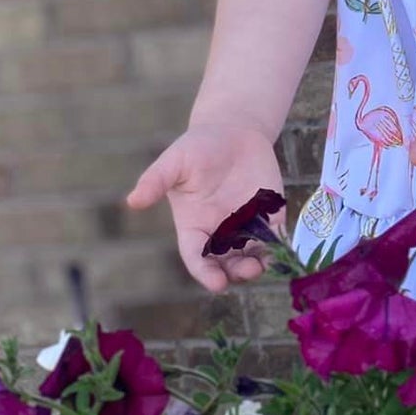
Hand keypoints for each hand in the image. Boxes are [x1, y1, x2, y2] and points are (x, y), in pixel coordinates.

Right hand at [125, 121, 285, 295]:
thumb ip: (156, 181)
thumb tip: (132, 200)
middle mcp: (220, 233)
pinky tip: (284, 250)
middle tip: (248, 271)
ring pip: (252, 256)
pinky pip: (275, 238)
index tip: (216, 283)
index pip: (197, 257)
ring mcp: (246, 226)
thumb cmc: (198, 147)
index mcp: (194, 226)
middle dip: (236, 272)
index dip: (205, 273)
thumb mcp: (175, 161)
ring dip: (258, 264)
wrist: (233, 131)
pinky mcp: (269, 216)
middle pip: (226, 263)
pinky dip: (279, 247)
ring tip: (264, 264)